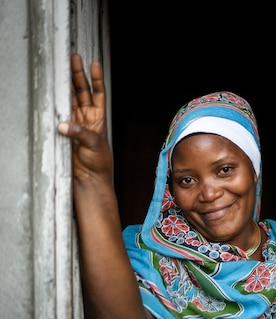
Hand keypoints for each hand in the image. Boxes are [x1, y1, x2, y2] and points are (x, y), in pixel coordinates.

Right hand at [57, 54, 112, 182]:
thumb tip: (63, 125)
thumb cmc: (98, 163)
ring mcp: (73, 122)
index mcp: (98, 118)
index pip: (98, 94)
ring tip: (61, 68)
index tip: (94, 64)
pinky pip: (58, 112)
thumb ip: (80, 134)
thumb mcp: (94, 146)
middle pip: (81, 91)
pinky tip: (51, 90)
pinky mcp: (62, 130)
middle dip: (77, 75)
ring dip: (65, 84)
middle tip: (73, 58)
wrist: (88, 179)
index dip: (96, 79)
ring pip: (69, 98)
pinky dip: (54, 102)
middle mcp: (86, 118)